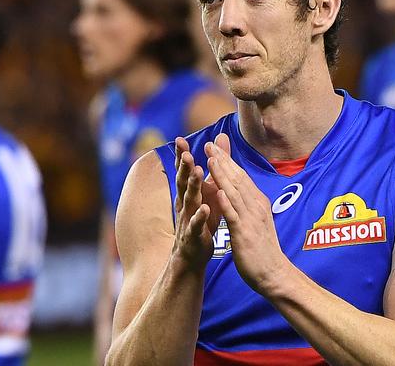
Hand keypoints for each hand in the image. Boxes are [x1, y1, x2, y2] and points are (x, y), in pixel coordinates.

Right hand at [171, 137, 221, 270]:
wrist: (192, 255)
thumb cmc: (201, 220)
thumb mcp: (207, 194)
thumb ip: (212, 171)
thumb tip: (215, 145)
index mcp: (188, 193)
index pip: (184, 171)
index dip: (181, 156)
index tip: (179, 139)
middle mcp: (185, 203)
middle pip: (183, 182)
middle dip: (184, 167)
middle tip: (186, 152)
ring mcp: (187, 219)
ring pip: (190, 200)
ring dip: (193, 186)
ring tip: (198, 172)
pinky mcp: (194, 235)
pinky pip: (196, 225)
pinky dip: (200, 217)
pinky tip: (206, 209)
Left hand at [205, 136, 289, 294]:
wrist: (274, 274)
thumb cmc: (263, 249)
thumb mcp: (257, 221)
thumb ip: (248, 204)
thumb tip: (243, 191)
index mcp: (257, 203)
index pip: (241, 177)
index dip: (228, 160)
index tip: (216, 146)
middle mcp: (256, 206)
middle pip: (237, 178)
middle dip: (223, 160)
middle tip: (210, 143)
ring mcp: (251, 219)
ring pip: (234, 192)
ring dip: (222, 174)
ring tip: (211, 159)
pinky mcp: (244, 233)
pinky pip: (233, 214)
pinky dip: (225, 201)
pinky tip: (217, 190)